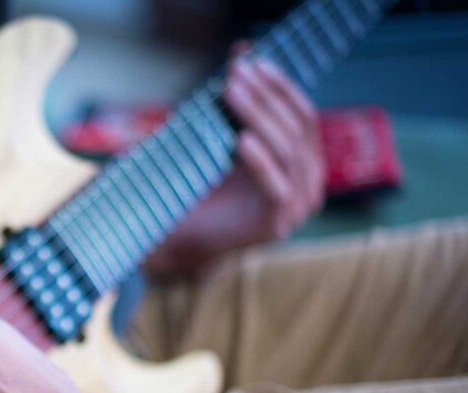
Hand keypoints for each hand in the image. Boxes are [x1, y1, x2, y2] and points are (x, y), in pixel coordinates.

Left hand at [146, 48, 325, 276]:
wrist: (185, 241)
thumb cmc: (204, 188)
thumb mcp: (223, 138)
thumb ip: (238, 102)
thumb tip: (242, 50)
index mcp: (303, 162)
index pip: (304, 116)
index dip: (281, 87)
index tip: (253, 62)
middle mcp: (308, 183)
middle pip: (296, 130)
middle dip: (266, 97)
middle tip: (236, 75)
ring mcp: (297, 207)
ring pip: (288, 153)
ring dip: (258, 118)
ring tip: (232, 94)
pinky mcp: (276, 226)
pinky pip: (276, 187)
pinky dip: (259, 161)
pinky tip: (240, 139)